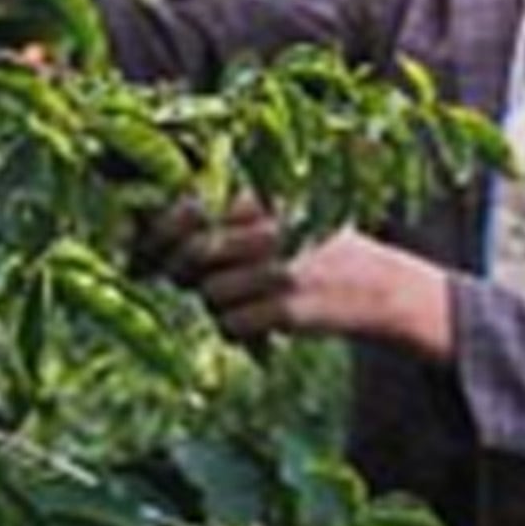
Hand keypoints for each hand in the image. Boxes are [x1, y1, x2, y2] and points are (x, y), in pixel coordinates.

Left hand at [159, 201, 450, 356]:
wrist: (378, 285)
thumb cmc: (311, 247)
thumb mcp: (275, 213)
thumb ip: (220, 216)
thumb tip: (146, 243)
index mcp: (262, 196)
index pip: (187, 209)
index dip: (160, 233)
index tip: (152, 251)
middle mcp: (269, 228)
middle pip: (191, 256)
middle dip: (187, 273)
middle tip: (201, 279)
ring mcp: (278, 268)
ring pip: (209, 295)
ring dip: (219, 304)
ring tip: (248, 299)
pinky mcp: (287, 308)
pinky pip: (230, 326)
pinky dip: (239, 329)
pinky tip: (261, 321)